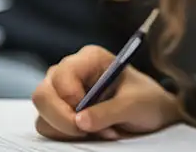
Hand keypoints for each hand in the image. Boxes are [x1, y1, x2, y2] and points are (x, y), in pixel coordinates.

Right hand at [32, 46, 181, 140]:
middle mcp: (70, 71)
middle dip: (62, 118)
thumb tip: (80, 121)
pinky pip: (48, 126)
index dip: (71, 100)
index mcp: (89, 59)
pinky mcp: (61, 111)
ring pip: (42, 113)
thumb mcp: (135, 104)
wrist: (153, 113)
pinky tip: (91, 133)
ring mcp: (62, 92)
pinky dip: (66, 135)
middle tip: (87, 130)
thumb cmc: (147, 100)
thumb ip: (108, 111)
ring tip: (98, 130)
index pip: (61, 76)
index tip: (88, 117)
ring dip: (66, 129)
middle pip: (42, 94)